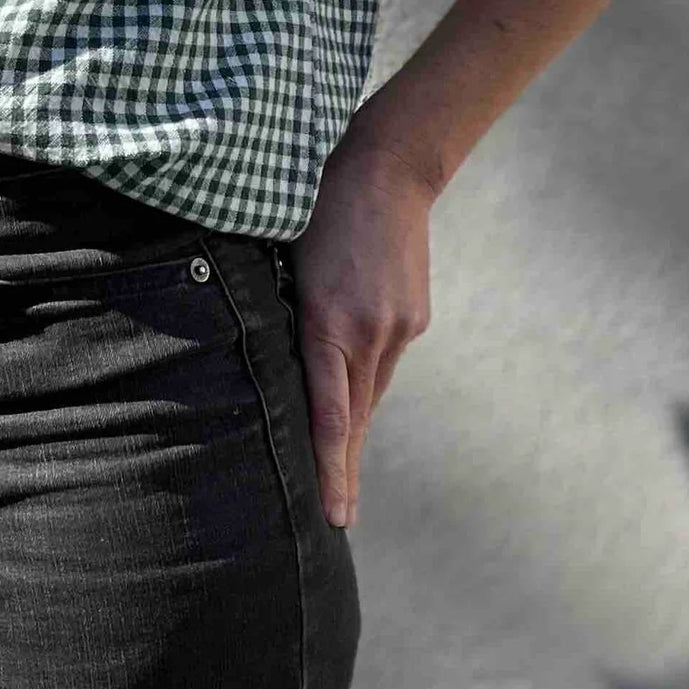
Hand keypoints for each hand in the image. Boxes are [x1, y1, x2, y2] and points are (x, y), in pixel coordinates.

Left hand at [290, 142, 434, 528]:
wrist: (388, 168)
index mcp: (330, 322)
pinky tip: (350, 376)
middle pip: (354, 418)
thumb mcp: (286, 263)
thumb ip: (286, 320)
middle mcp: (370, 333)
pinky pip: (382, 362)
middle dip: (343, 469)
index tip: (336, 516)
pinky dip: (363, 375)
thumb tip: (274, 369)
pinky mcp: (414, 318)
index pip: (330, 415)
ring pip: (369, 390)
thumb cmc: (316, 208)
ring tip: (336, 464)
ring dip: (350, 422)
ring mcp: (398, 327)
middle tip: (338, 519)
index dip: (330, 468)